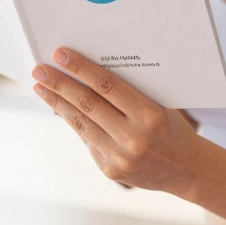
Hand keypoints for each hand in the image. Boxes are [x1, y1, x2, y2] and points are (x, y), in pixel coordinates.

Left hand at [31, 47, 201, 196]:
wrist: (186, 168)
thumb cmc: (171, 126)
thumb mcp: (160, 104)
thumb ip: (129, 91)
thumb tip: (88, 71)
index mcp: (149, 114)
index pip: (107, 85)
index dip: (81, 68)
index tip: (60, 54)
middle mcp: (133, 137)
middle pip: (87, 104)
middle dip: (59, 85)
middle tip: (39, 70)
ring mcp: (120, 156)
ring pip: (80, 123)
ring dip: (57, 103)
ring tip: (41, 87)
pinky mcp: (111, 171)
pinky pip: (87, 140)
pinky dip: (72, 122)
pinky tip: (59, 107)